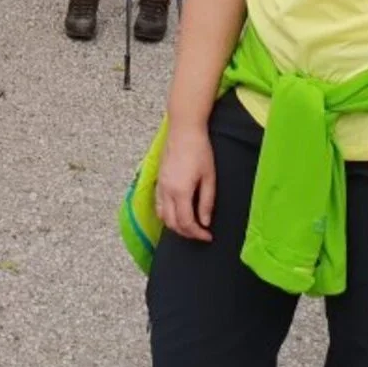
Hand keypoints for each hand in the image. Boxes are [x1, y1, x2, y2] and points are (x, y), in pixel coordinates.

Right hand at [155, 124, 215, 240]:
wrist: (184, 131)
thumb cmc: (200, 151)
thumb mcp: (209, 177)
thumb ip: (206, 202)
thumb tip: (205, 222)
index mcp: (180, 192)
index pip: (186, 222)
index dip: (197, 233)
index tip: (208, 236)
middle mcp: (166, 191)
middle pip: (172, 223)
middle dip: (187, 233)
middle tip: (201, 233)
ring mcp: (160, 186)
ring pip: (162, 216)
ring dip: (175, 225)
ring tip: (190, 225)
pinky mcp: (158, 181)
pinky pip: (159, 205)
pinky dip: (167, 215)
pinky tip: (178, 213)